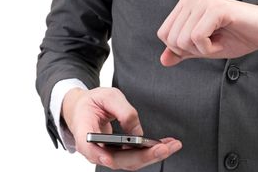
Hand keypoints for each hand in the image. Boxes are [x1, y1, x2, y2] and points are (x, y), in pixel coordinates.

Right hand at [62, 87, 181, 169]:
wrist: (84, 109)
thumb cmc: (93, 102)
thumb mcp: (108, 96)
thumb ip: (123, 110)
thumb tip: (137, 132)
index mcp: (84, 131)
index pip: (89, 148)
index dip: (99, 155)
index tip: (110, 158)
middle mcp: (95, 149)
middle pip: (117, 160)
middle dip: (143, 156)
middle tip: (164, 148)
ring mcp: (107, 153)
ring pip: (129, 162)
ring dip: (153, 156)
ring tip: (173, 145)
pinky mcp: (118, 153)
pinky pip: (135, 156)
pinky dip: (152, 151)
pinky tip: (166, 144)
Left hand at [157, 0, 257, 65]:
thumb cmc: (237, 36)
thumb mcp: (204, 47)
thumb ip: (183, 52)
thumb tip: (163, 61)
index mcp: (186, 3)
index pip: (164, 34)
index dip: (182, 49)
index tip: (205, 42)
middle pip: (171, 38)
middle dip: (192, 50)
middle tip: (214, 42)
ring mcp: (204, 0)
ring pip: (183, 39)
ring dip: (203, 50)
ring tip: (220, 39)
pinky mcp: (216, 8)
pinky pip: (197, 38)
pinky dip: (209, 48)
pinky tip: (223, 40)